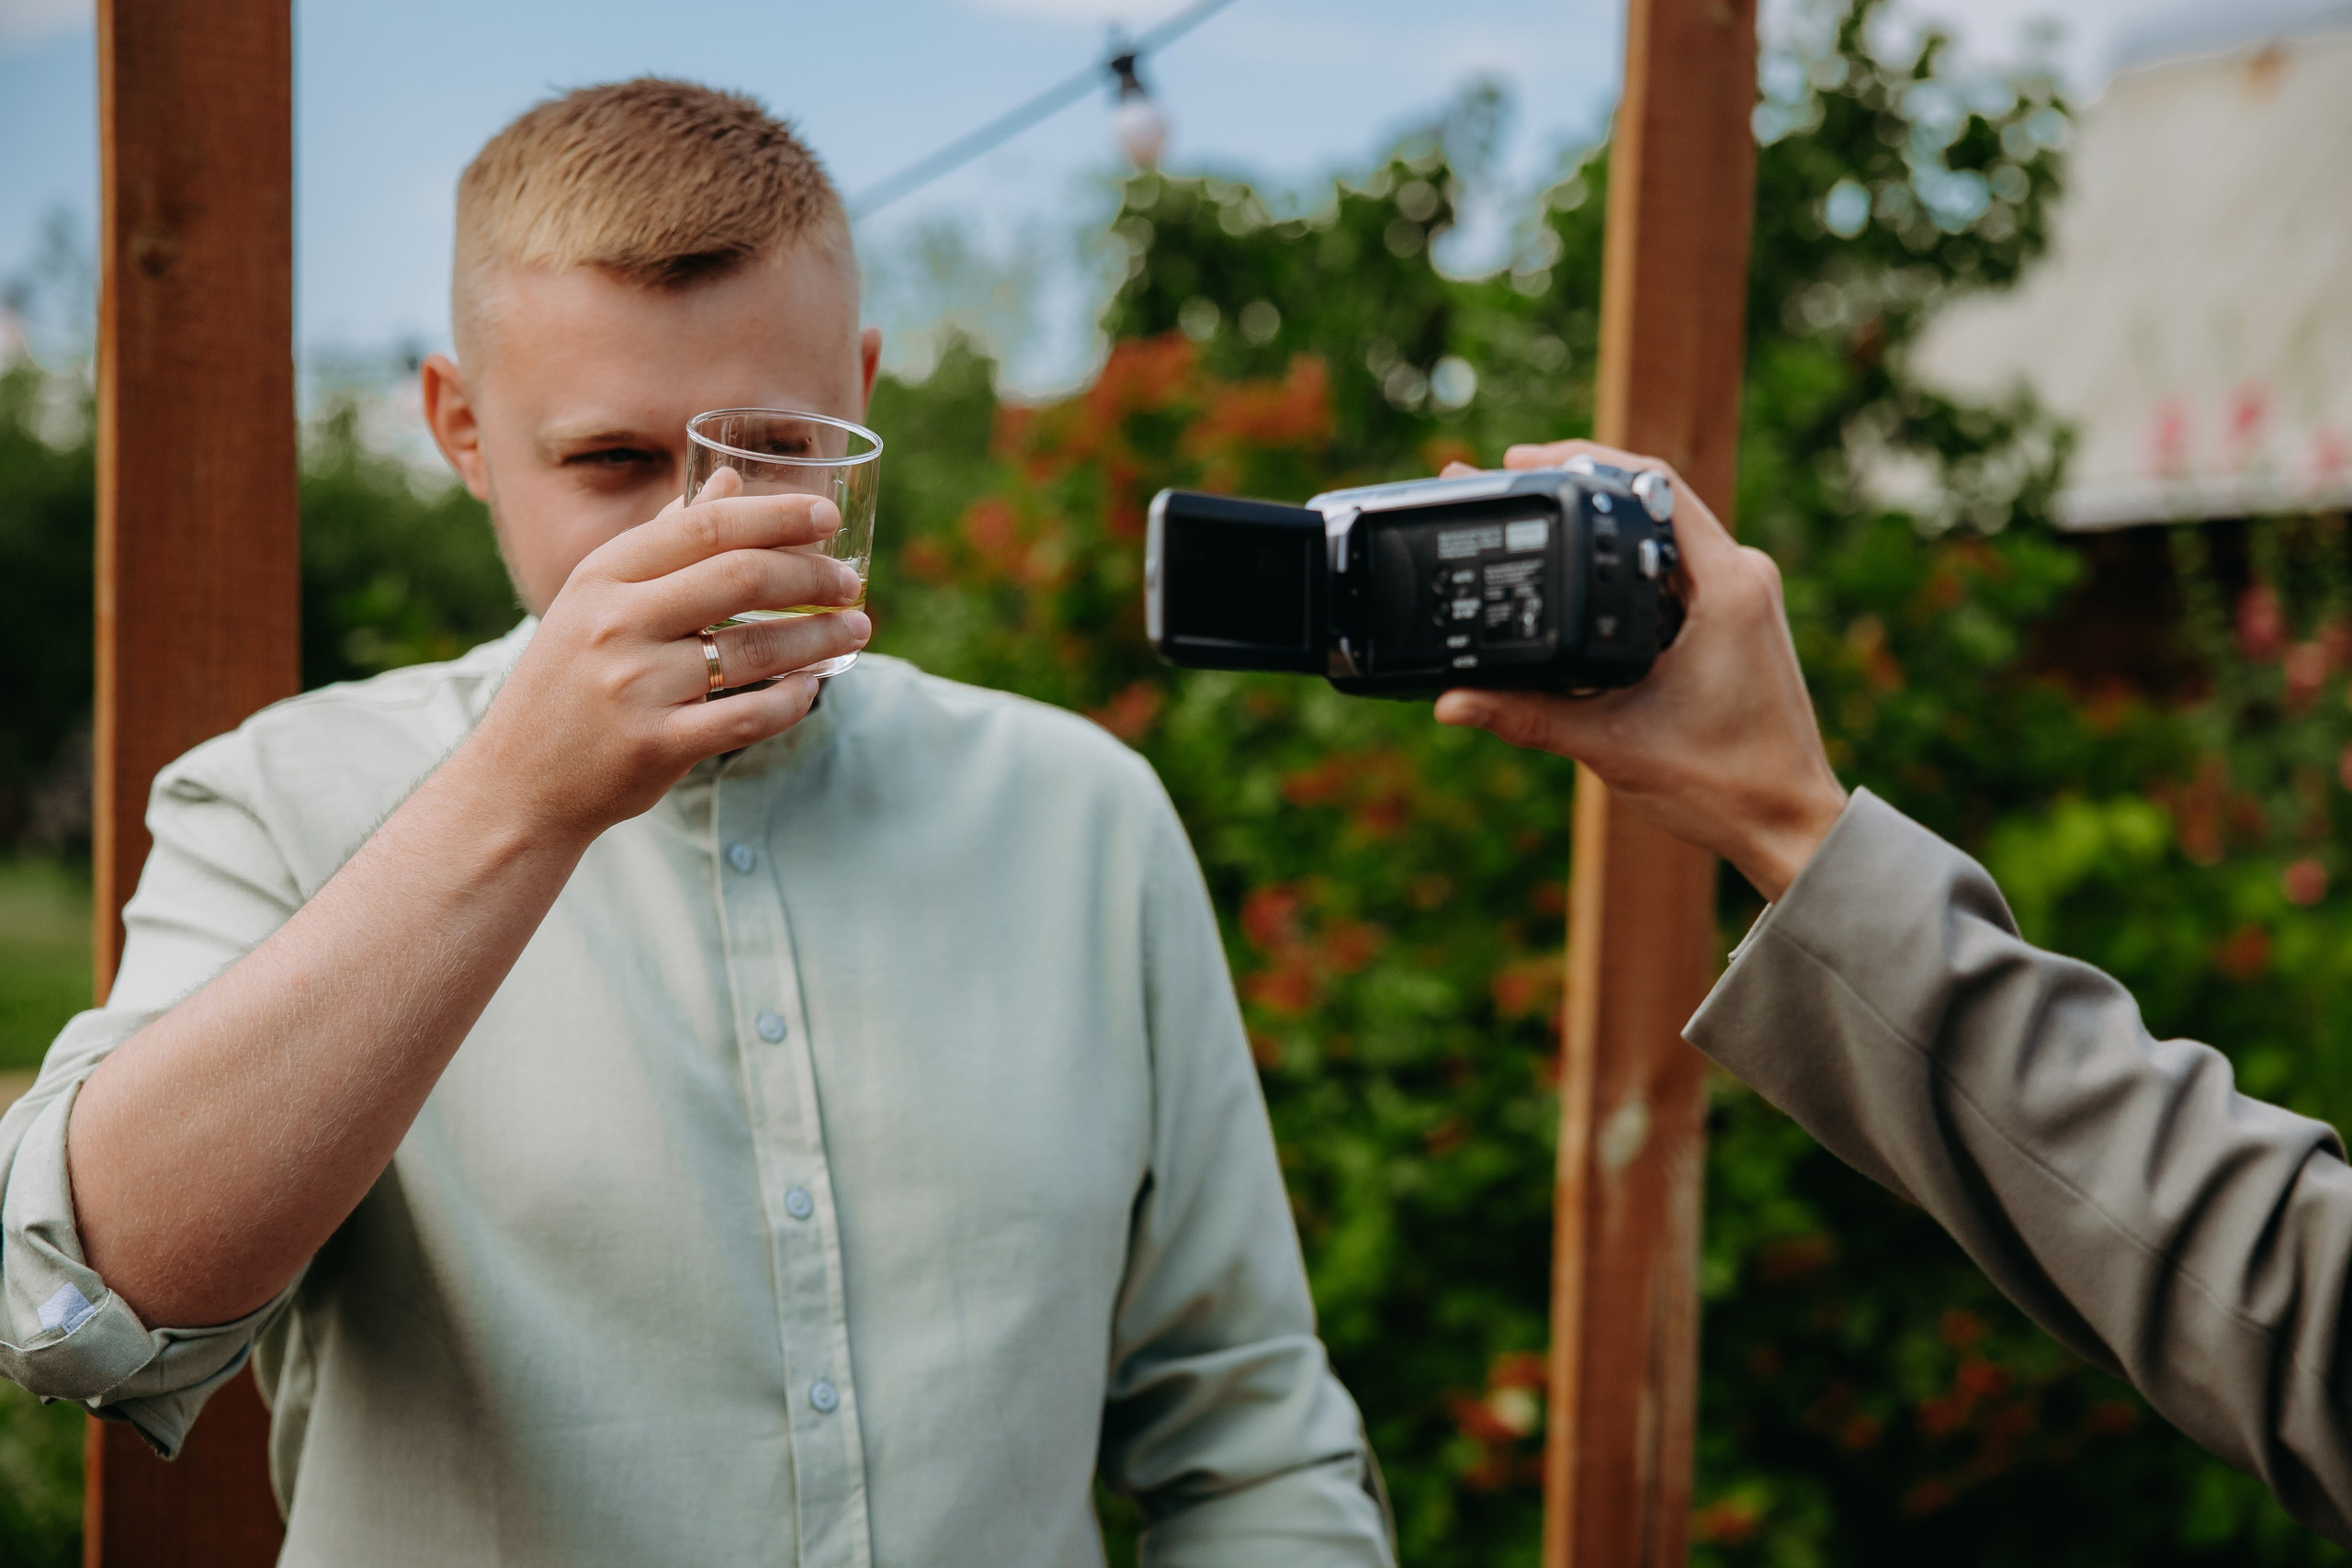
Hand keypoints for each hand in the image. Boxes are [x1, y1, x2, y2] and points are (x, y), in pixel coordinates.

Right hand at [463, 467, 869, 841]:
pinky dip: (792, 698)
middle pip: (740, 577)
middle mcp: (615, 623)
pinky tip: (813, 686)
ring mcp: (635, 687)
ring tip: (856, 629)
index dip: (776, 516)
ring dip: (819, 638)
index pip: (705, 526)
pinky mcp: (656, 745)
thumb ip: (665, 539)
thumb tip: (729, 481)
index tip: (827, 518)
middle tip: (849, 583)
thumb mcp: (599, 598)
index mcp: (602, 576)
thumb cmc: (571, 679)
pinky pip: (748, 715)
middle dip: (811, 576)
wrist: (518, 781)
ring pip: (755, 648)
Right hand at [1432, 439, 1846, 900]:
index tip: (1519, 461)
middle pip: (1649, 499)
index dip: (1579, 459)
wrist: (1787, 825)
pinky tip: (1579, 582)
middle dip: (1577, 488)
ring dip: (1601, 530)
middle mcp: (1742, 575)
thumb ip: (1526, 715)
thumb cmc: (1726, 784)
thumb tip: (1451, 700)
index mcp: (1726, 584)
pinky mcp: (1734, 620)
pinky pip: (1671, 571)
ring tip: (1536, 526)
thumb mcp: (1611, 743)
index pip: (1649, 482)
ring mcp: (1742, 596)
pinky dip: (1624, 569)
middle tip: (1508, 484)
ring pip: (1659, 535)